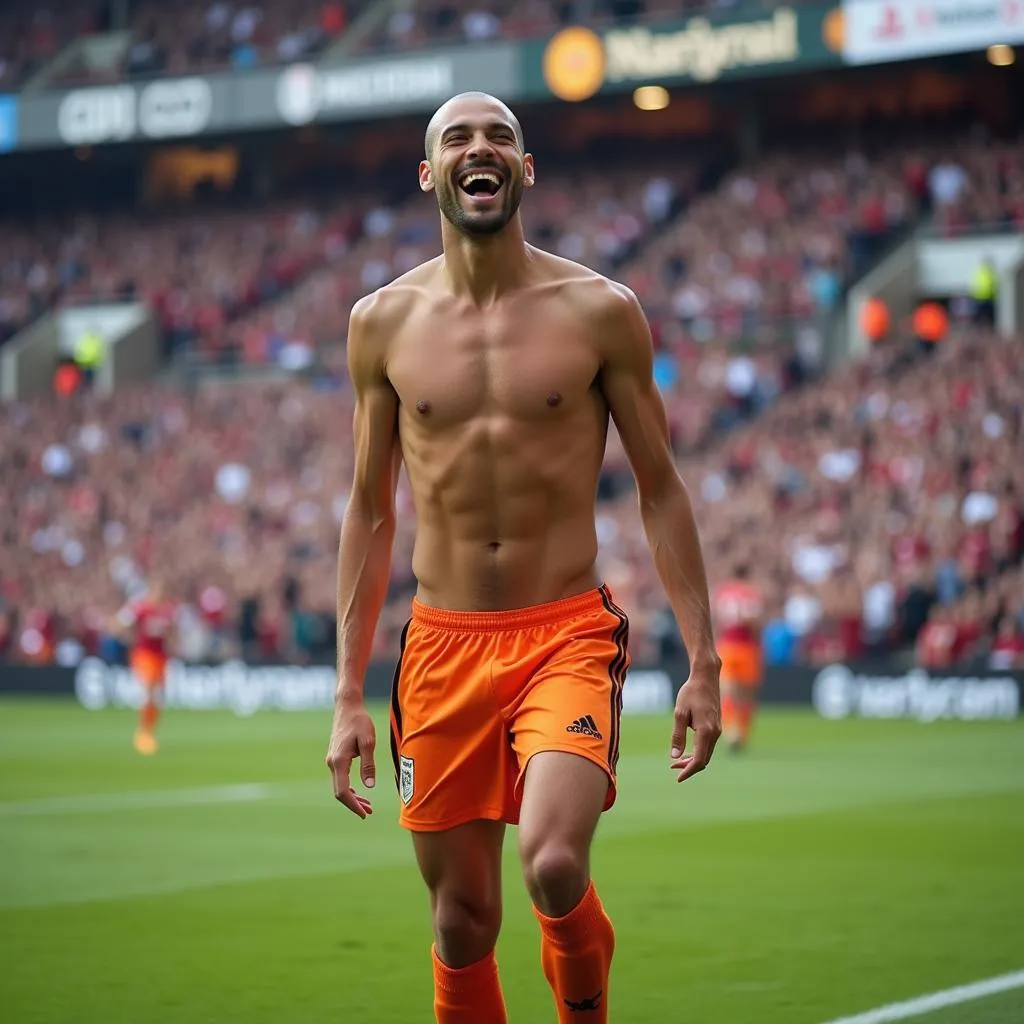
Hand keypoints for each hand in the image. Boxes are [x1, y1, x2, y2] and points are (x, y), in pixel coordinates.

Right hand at [326, 697, 376, 818]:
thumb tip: (369, 786)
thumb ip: (368, 764)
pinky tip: (359, 791)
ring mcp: (332, 760)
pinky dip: (349, 787)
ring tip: (367, 805)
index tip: (363, 814)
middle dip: (353, 804)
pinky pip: (340, 778)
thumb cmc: (359, 722)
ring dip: (352, 797)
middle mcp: (332, 763)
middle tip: (369, 812)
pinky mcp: (335, 757)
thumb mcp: (368, 742)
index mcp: (339, 761)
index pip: (343, 791)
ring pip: (339, 785)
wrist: (347, 707)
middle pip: (339, 792)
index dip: (353, 805)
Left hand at [670, 660, 721, 782]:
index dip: (689, 771)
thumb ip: (677, 736)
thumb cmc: (690, 693)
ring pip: (707, 753)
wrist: (706, 678)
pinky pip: (708, 745)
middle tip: (673, 769)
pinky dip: (698, 751)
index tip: (678, 778)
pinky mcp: (716, 726)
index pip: (699, 760)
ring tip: (676, 762)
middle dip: (689, 767)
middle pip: (704, 759)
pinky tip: (687, 751)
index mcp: (706, 731)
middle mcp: (715, 733)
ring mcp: (718, 730)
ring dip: (693, 759)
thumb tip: (675, 756)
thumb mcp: (679, 713)